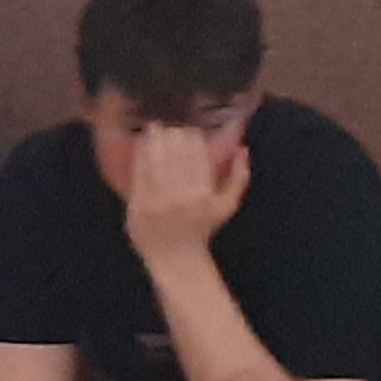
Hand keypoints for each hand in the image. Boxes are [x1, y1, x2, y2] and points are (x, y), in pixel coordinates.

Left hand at [123, 122, 248, 256]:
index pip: (198, 157)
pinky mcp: (138, 206)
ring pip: (156, 163)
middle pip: (176, 156)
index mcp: (203, 194)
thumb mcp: (227, 206)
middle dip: (172, 136)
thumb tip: (243, 149)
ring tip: (155, 127)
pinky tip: (141, 146)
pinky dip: (140, 159)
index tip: (189, 127)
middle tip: (170, 123)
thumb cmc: (202, 229)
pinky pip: (139, 177)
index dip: (192, 139)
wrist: (176, 258)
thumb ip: (238, 177)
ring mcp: (157, 201)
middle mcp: (180, 196)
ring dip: (155, 142)